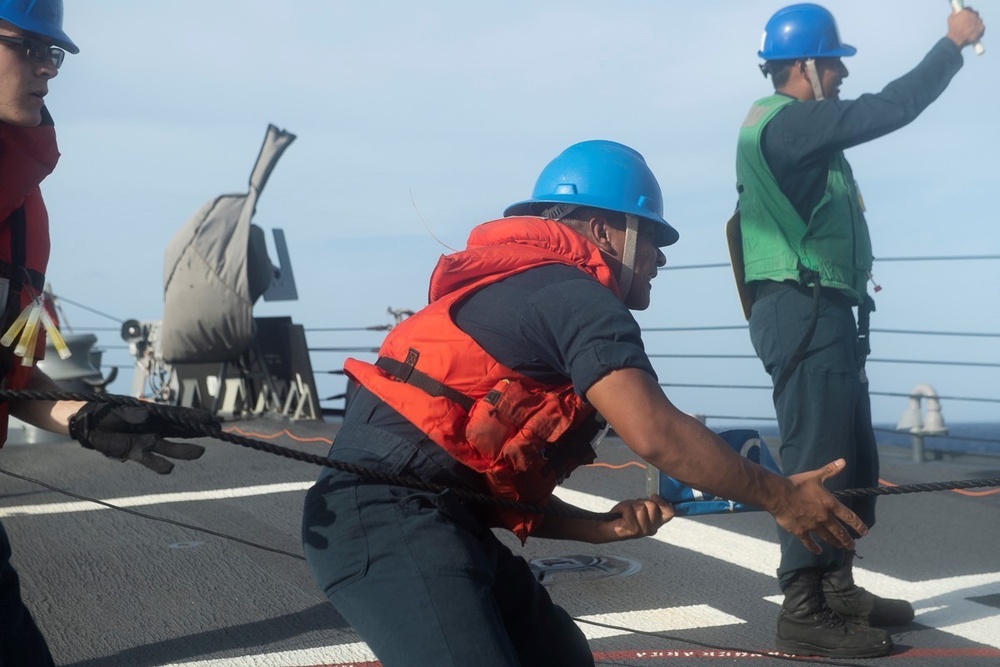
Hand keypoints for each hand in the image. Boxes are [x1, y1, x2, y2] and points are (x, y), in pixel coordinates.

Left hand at [69, 402, 215, 473]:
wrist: (90, 422)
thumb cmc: (108, 410)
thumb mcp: (122, 408)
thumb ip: (135, 413)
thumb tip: (147, 416)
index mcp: (155, 413)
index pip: (179, 415)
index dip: (195, 416)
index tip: (211, 418)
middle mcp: (156, 427)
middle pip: (181, 430)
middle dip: (198, 431)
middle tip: (216, 431)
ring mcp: (148, 440)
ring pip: (170, 447)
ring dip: (185, 450)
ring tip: (200, 452)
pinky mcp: (137, 452)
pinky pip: (152, 460)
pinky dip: (160, 465)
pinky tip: (169, 469)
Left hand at [598, 494, 674, 542]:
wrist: (608, 525)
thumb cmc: (625, 515)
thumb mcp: (640, 506)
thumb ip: (650, 503)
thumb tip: (655, 496)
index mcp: (657, 523)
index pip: (670, 512)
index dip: (662, 502)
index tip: (652, 497)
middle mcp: (652, 529)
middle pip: (652, 505)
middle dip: (640, 502)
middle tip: (633, 508)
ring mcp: (643, 531)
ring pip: (641, 507)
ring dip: (631, 506)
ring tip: (627, 512)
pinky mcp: (633, 530)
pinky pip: (629, 510)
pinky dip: (623, 508)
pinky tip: (621, 515)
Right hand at [772, 459, 868, 554]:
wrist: (779, 495)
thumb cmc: (797, 484)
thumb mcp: (815, 476)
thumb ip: (830, 470)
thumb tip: (843, 461)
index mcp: (830, 504)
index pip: (849, 517)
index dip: (858, 525)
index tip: (864, 532)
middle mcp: (824, 518)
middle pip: (839, 532)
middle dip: (847, 540)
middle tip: (851, 546)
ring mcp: (813, 526)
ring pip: (827, 537)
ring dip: (835, 543)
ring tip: (840, 547)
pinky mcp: (801, 532)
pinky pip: (809, 542)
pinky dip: (814, 547)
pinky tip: (818, 551)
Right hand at [948, 6, 985, 48]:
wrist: (957, 40)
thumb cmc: (952, 30)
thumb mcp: (951, 18)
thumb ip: (956, 13)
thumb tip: (957, 12)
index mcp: (967, 11)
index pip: (969, 9)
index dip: (967, 13)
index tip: (965, 16)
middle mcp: (974, 15)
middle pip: (975, 14)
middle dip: (972, 17)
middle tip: (967, 23)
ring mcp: (979, 22)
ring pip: (978, 21)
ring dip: (975, 24)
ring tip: (969, 30)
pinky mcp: (982, 28)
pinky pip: (981, 28)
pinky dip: (977, 31)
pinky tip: (972, 34)